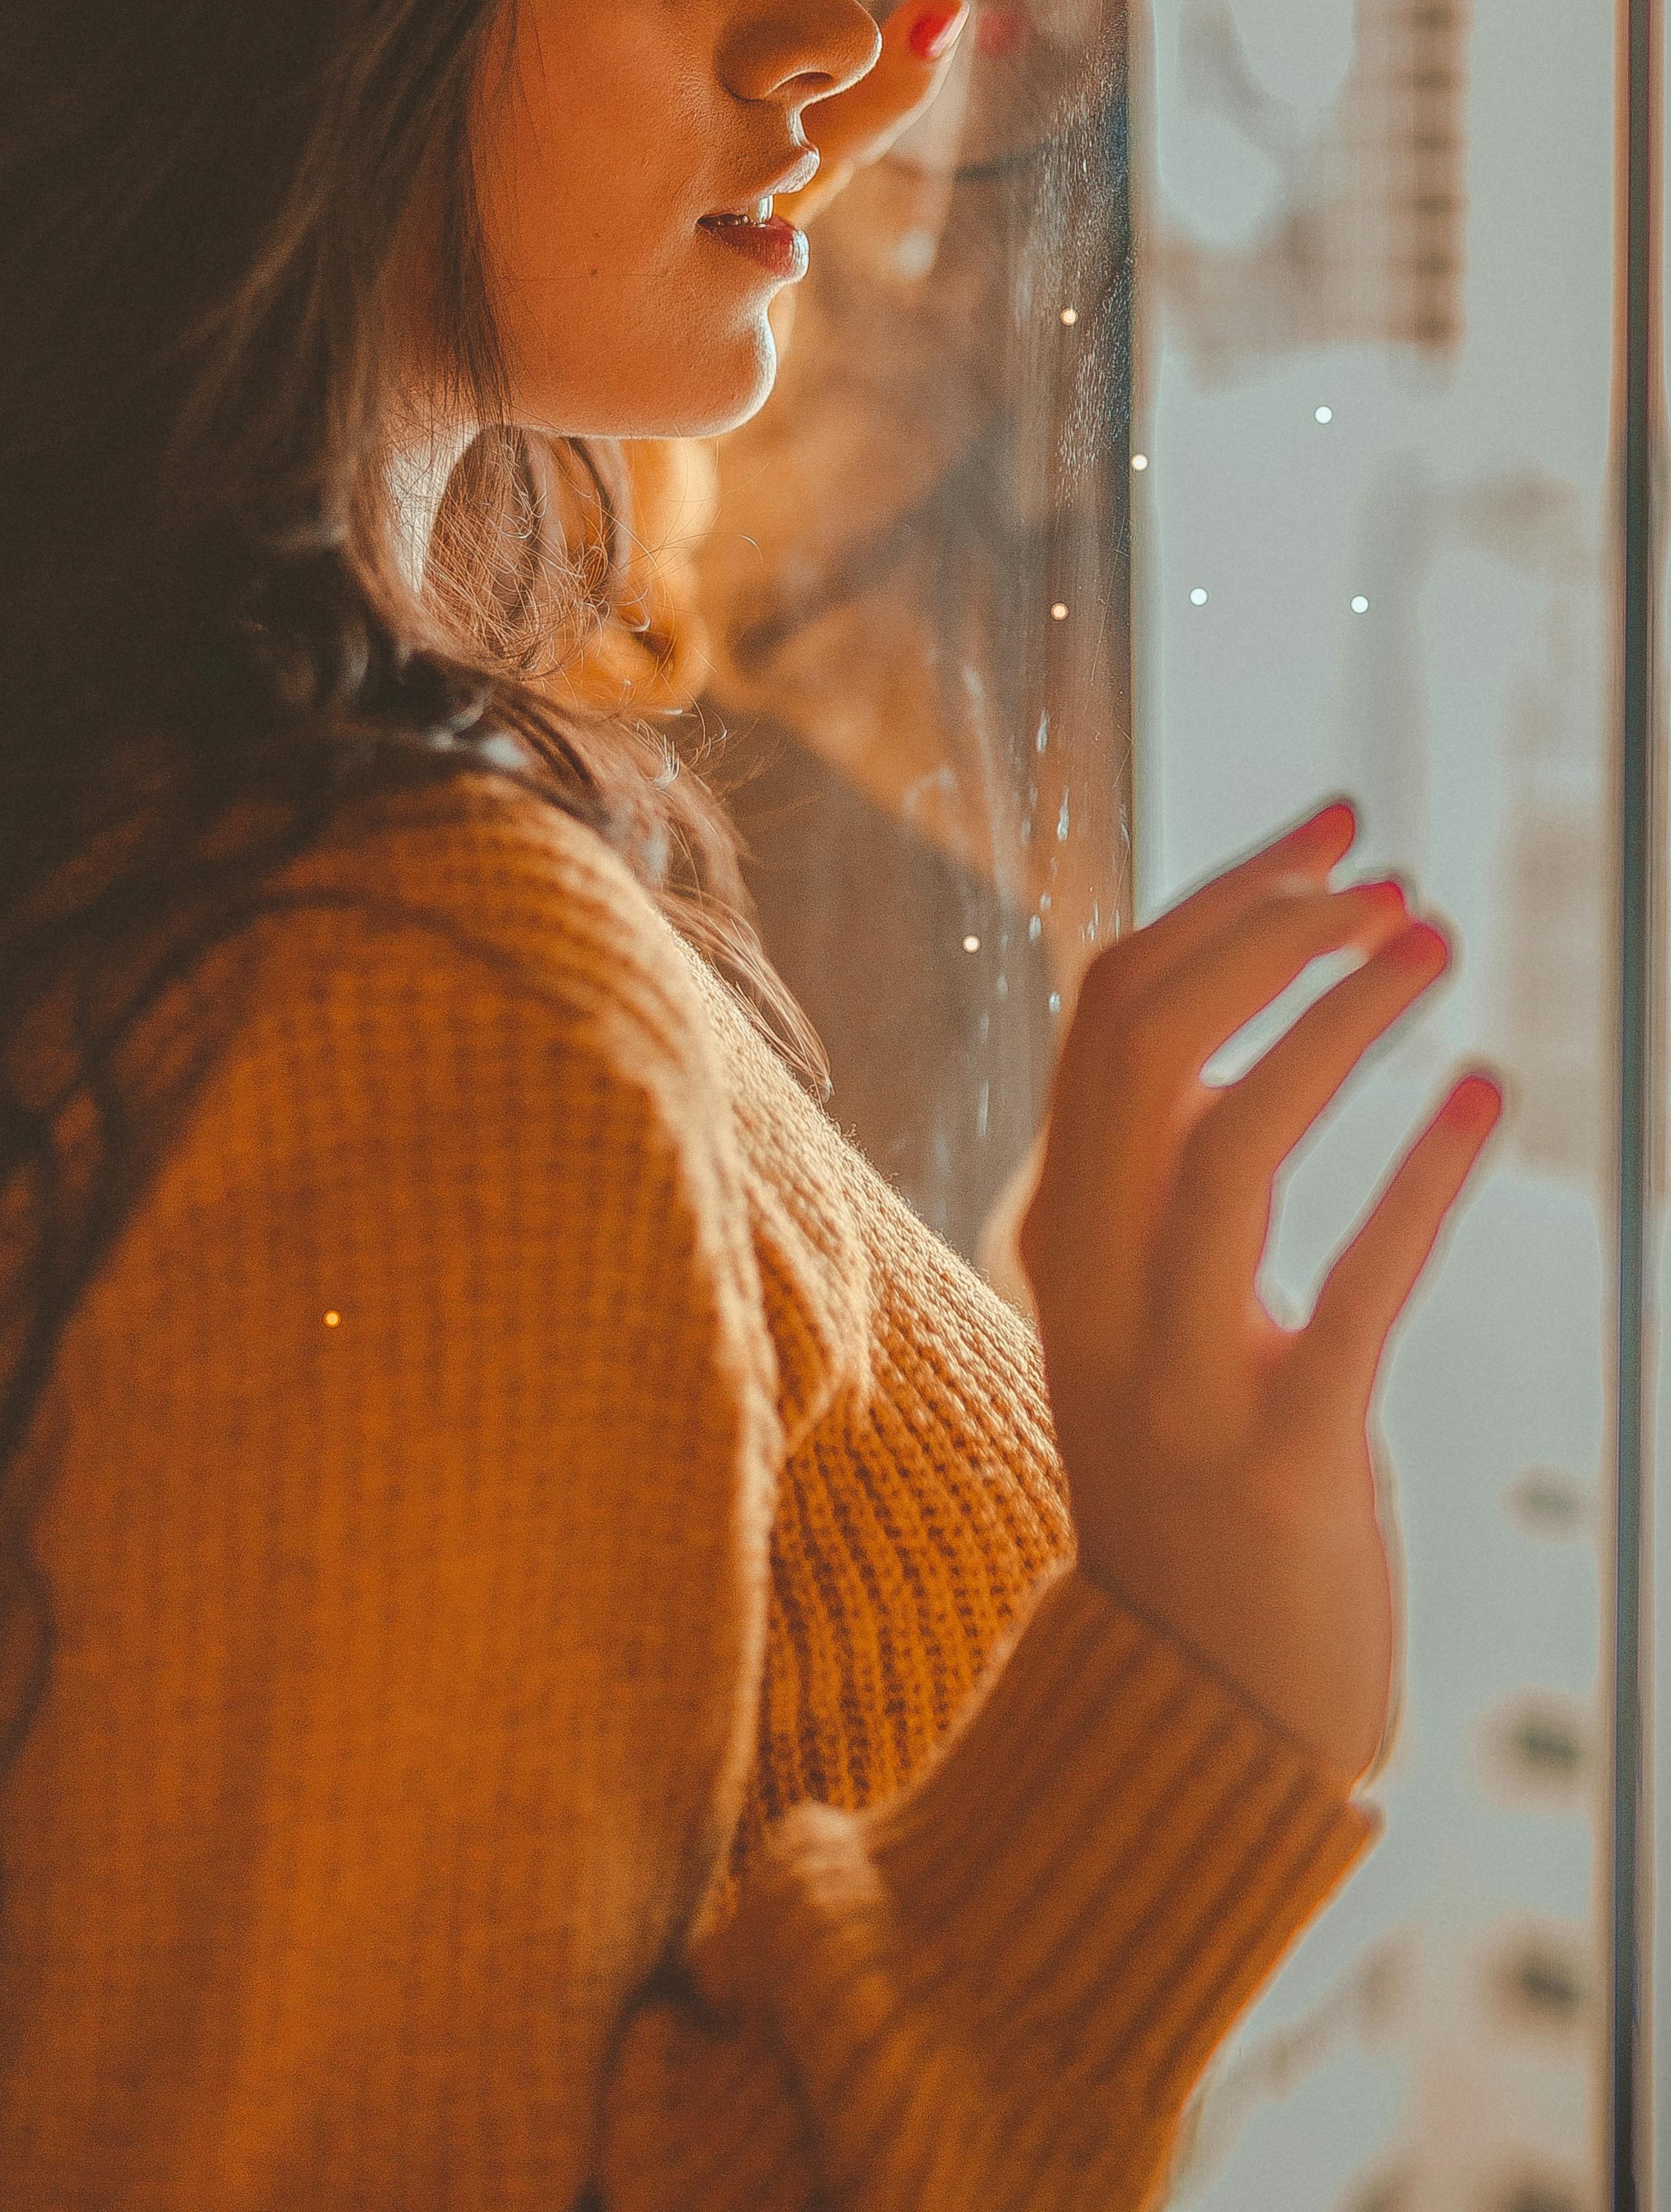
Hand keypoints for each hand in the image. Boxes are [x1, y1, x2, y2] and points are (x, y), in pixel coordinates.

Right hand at [1016, 796, 1501, 1789]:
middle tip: (1389, 881)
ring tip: (1435, 946)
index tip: (1332, 834)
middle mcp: (1093, 1284)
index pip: (1110, 1013)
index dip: (1223, 902)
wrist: (1198, 1710)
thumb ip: (1160, 1177)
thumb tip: (1239, 1006)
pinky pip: (1351, 1291)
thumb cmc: (1197, 1483)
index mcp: (1059, 1231)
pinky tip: (1484, 1098)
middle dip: (1271, 934)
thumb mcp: (1145, 1307)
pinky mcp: (1279, 1459)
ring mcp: (1173, 1375)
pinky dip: (1421, 1180)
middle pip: (1148, 1045)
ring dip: (1338, 1022)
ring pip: (1227, 1140)